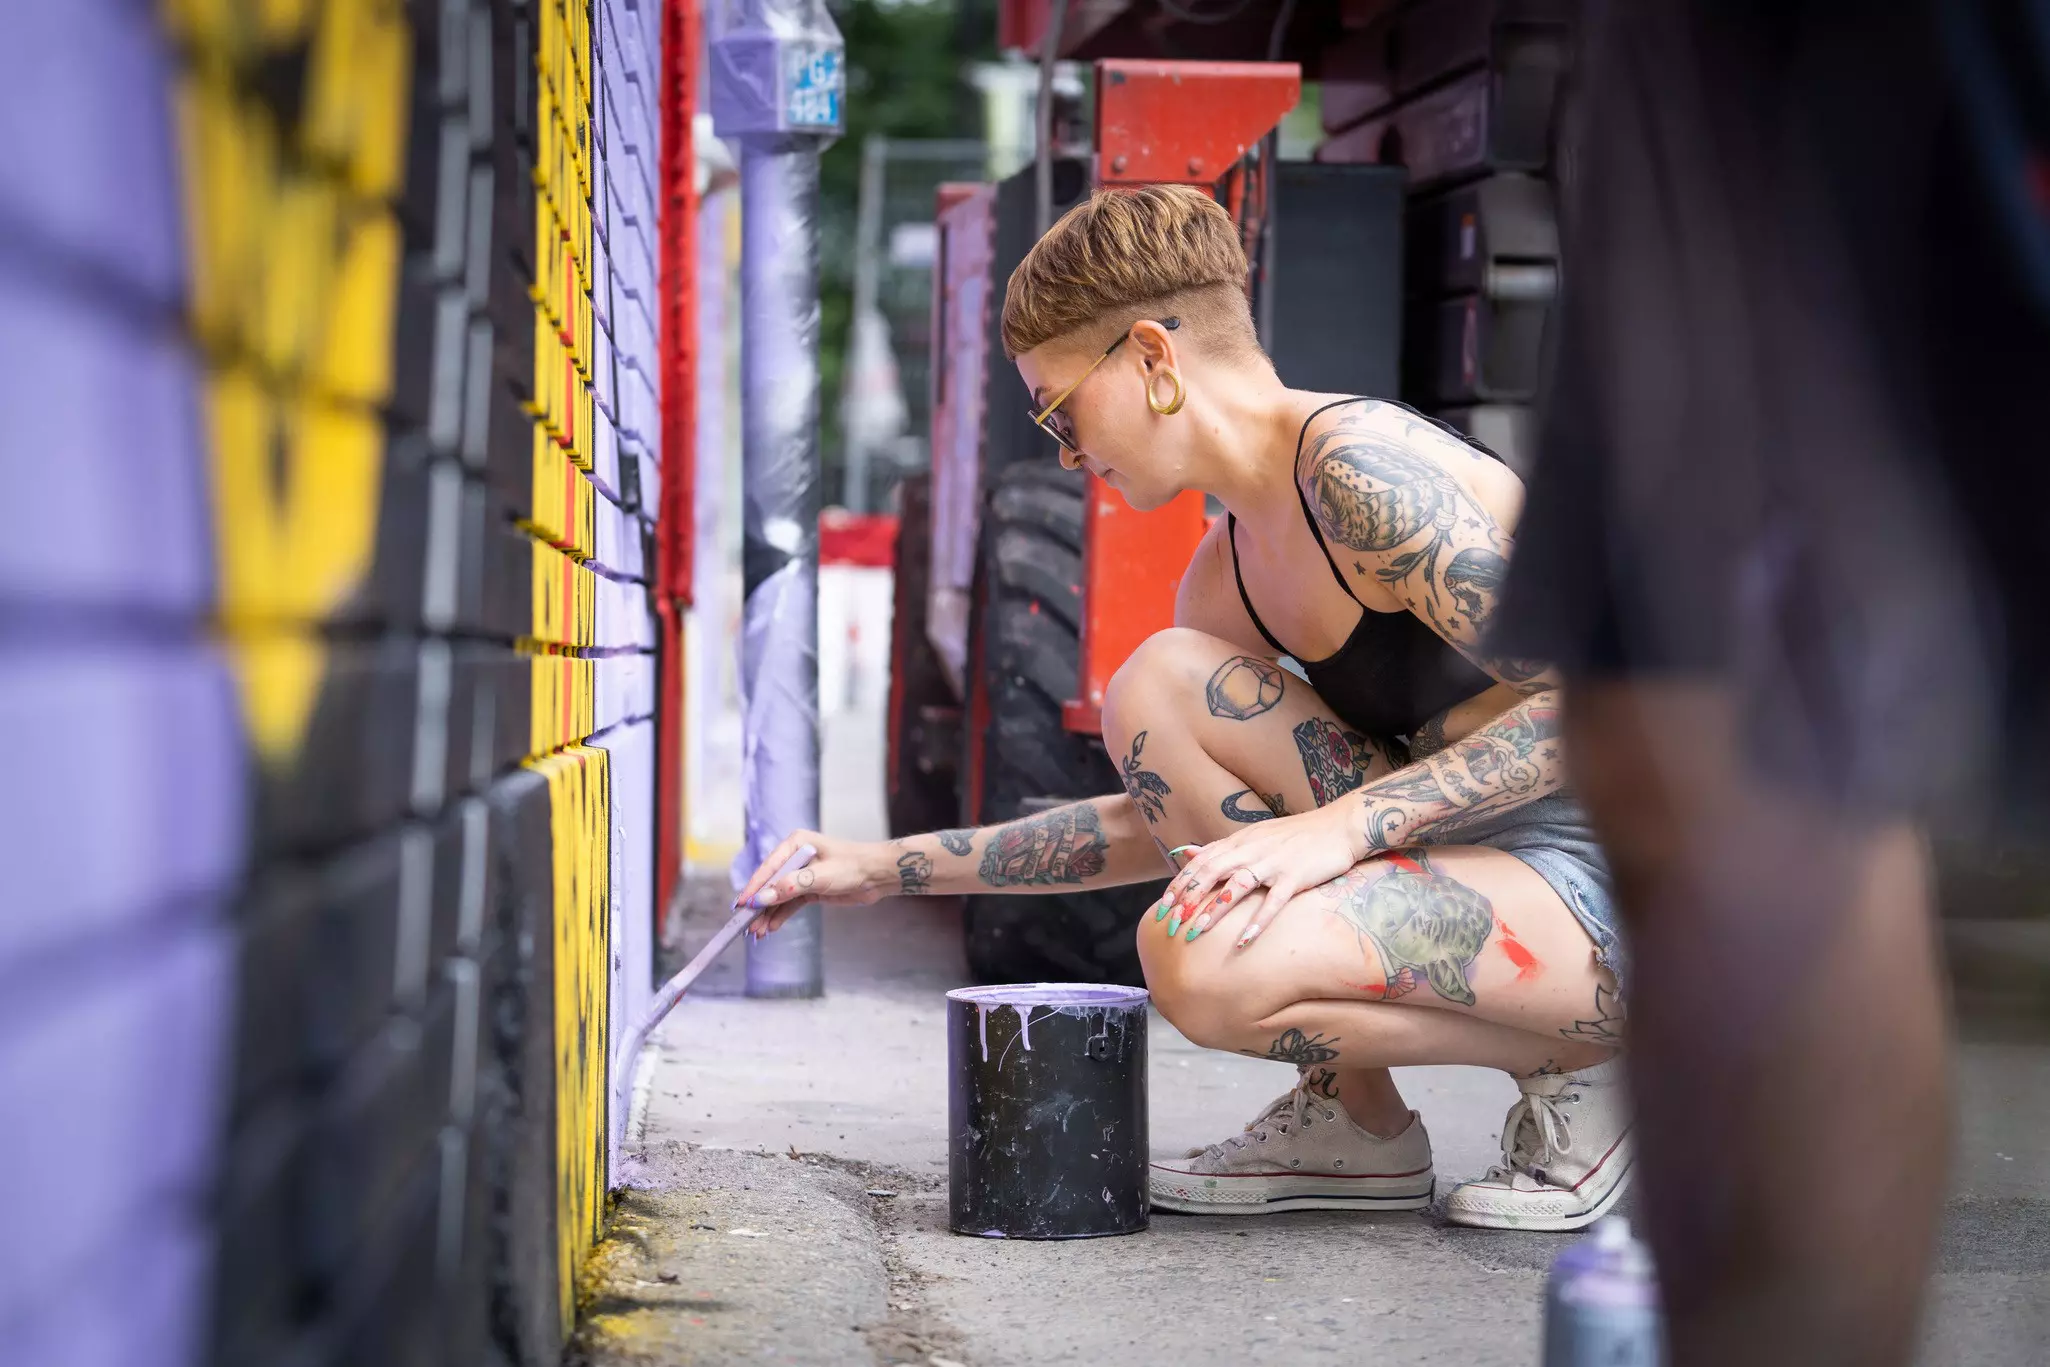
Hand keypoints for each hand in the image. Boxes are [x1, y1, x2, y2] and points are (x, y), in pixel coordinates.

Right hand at [736, 831, 890, 936]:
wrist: (878, 875)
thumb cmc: (853, 866)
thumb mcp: (820, 876)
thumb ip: (791, 887)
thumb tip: (763, 898)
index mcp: (795, 844)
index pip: (768, 868)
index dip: (754, 887)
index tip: (741, 905)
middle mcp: (795, 857)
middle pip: (770, 883)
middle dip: (759, 905)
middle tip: (746, 925)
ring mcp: (802, 874)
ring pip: (779, 896)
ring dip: (768, 914)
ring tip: (757, 932)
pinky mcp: (810, 889)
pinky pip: (790, 903)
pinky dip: (781, 915)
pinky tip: (771, 928)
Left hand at [1159, 800, 1368, 946]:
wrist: (1338, 826)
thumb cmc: (1296, 836)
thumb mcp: (1254, 836)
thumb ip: (1221, 848)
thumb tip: (1187, 853)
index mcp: (1240, 841)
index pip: (1200, 862)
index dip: (1179, 885)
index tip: (1162, 908)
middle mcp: (1251, 850)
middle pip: (1211, 872)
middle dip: (1188, 898)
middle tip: (1171, 924)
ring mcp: (1273, 863)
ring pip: (1237, 885)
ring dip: (1215, 909)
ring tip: (1198, 931)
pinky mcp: (1295, 876)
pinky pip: (1274, 900)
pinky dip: (1259, 920)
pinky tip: (1244, 940)